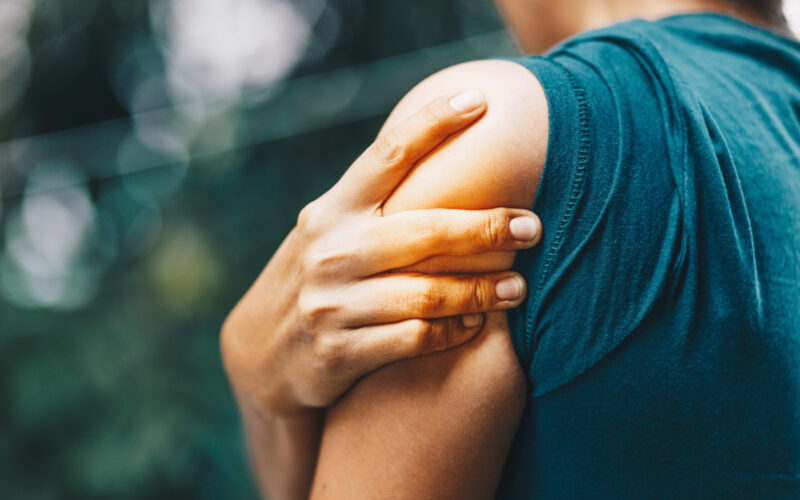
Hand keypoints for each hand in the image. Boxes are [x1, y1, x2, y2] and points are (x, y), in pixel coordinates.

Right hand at [221, 90, 541, 415]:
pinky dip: (452, 331)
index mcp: (331, 210)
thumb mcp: (330, 232)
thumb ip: (374, 205)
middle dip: (486, 227)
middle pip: (424, 231)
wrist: (261, 352)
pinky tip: (475, 324)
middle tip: (532, 227)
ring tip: (517, 288)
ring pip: (426, 293)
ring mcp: (330, 304)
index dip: (434, 123)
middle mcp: (329, 251)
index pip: (387, 155)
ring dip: (481, 290)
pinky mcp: (337, 353)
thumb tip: (447, 156)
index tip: (480, 100)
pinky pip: (413, 339)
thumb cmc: (318, 277)